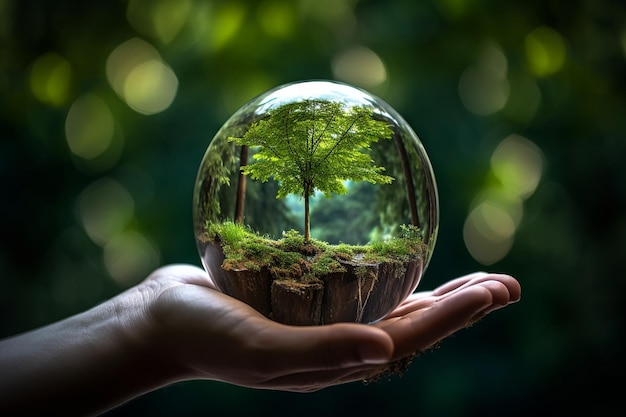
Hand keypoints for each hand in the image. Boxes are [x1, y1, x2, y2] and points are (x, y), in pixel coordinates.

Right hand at [139, 265, 520, 391]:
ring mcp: (324, 321)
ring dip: (436, 291)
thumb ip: (322, 353)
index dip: (458, 315)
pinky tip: (397, 254)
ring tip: (472, 277)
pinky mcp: (305, 298)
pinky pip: (358, 282)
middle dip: (463, 306)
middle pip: (415, 322)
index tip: (499, 290)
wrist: (163, 321)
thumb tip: (389, 351)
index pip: (413, 336)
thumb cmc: (206, 336)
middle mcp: (339, 343)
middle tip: (505, 283)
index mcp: (338, 360)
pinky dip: (387, 270)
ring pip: (393, 302)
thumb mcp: (260, 349)